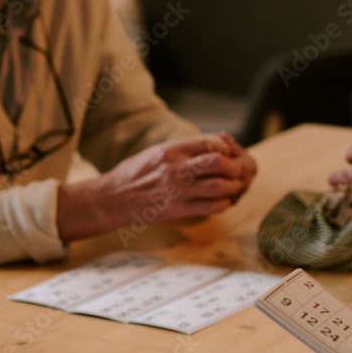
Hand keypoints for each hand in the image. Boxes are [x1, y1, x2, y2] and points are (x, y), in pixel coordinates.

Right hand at [58, 134, 256, 241]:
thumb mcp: (156, 152)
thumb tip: (212, 145)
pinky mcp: (177, 210)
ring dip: (232, 186)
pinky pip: (210, 207)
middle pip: (218, 162)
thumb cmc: (134, 173)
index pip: (207, 142)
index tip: (227, 151)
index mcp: (169, 150)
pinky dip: (222, 204)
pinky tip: (223, 202)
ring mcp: (177, 190)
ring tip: (234, 187)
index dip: (224, 146)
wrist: (113, 198)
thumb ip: (182, 149)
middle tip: (238, 170)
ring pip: (219, 186)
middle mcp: (175, 169)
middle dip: (234, 166)